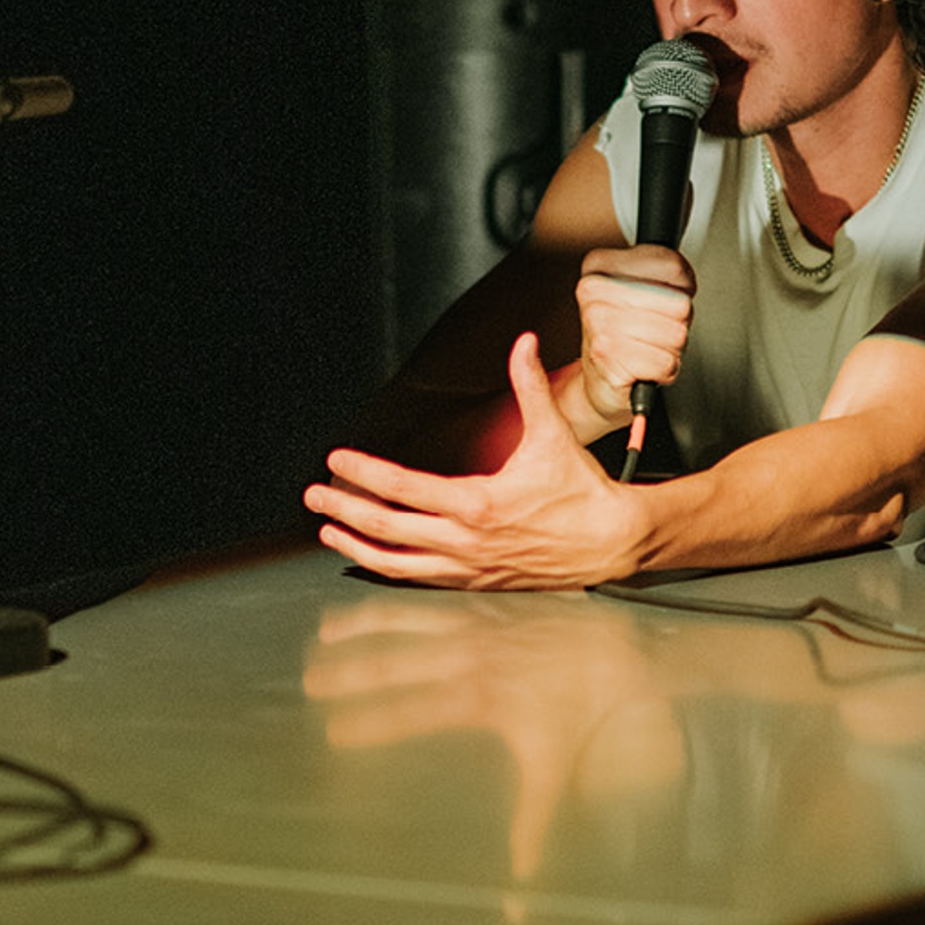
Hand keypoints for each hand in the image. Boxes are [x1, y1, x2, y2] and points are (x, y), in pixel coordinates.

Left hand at [305, 333, 650, 589]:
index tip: (336, 460)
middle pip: (389, 528)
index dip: (365, 472)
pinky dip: (390, 570)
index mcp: (478, 503)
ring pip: (399, 563)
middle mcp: (467, 541)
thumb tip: (522, 342)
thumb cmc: (581, 491)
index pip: (404, 487)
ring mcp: (469, 567)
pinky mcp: (477, 582)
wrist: (611, 542)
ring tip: (329, 531)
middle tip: (313, 496)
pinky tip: (372, 559)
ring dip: (359, 546)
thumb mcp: (553, 434)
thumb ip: (529, 385)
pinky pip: (422, 579)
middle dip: (345, 510)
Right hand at [569, 245, 693, 438]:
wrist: (598, 382)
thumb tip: (685, 281)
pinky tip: (647, 367)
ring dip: (671, 349)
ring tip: (650, 348)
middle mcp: (594, 293)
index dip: (681, 287)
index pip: (671, 264)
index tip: (664, 298)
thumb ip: (667, 272)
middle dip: (677, 322)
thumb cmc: (624, 334)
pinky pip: (666, 363)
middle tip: (656, 330)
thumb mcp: (641, 288)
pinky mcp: (610, 362)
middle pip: (679, 303)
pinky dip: (665, 371)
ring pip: (676, 334)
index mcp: (600, 266)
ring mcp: (600, 326)